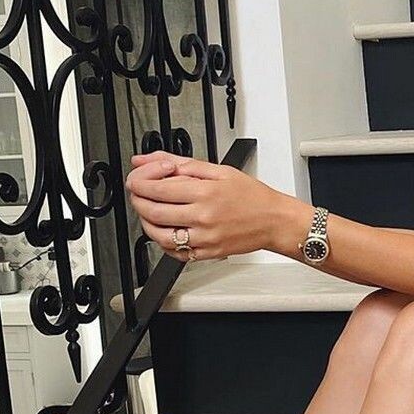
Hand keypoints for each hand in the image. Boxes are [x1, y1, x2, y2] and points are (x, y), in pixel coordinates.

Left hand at [126, 151, 290, 260]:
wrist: (275, 221)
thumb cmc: (252, 196)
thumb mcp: (218, 170)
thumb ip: (179, 163)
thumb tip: (146, 160)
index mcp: (205, 192)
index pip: (156, 188)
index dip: (139, 182)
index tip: (138, 179)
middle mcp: (203, 217)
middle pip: (152, 211)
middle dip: (138, 201)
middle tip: (141, 194)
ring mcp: (205, 238)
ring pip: (159, 235)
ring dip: (147, 223)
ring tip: (152, 213)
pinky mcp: (207, 253)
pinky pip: (175, 253)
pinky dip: (163, 242)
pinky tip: (168, 230)